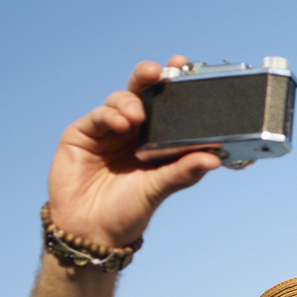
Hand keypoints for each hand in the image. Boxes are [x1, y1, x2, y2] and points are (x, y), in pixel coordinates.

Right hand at [46, 58, 223, 248]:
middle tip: (158, 70)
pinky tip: (121, 123)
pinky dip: (110, 114)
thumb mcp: (159, 189)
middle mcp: (132, 130)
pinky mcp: (82, 134)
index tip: (184, 64)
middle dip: (150, 76)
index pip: (167, 105)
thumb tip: (214, 159)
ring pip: (120, 100)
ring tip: (137, 116)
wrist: (91, 232)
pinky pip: (98, 115)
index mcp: (155, 139)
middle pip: (141, 93)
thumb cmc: (128, 212)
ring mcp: (106, 130)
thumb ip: (183, 172)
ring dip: (130, 102)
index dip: (174, 83)